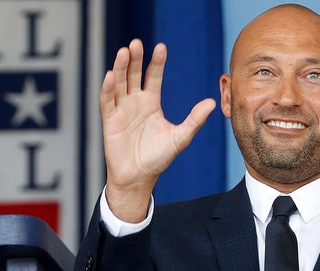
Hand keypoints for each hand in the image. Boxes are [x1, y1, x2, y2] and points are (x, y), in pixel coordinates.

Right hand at [100, 39, 215, 221]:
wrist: (139, 178)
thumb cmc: (159, 158)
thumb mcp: (180, 137)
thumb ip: (194, 120)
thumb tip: (212, 102)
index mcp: (151, 103)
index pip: (153, 76)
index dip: (156, 62)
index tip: (161, 47)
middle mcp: (135, 102)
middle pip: (134, 74)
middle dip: (135, 59)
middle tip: (137, 43)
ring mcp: (121, 110)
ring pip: (119, 83)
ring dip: (120, 68)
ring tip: (124, 52)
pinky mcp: (110, 121)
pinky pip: (107, 101)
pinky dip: (108, 89)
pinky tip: (111, 76)